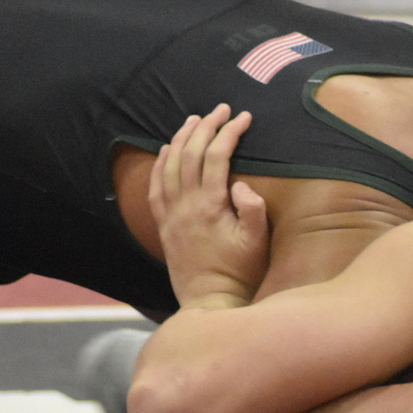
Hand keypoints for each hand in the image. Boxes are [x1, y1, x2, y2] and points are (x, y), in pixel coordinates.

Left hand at [148, 105, 269, 308]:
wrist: (211, 301)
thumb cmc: (240, 273)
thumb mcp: (257, 243)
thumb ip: (252, 210)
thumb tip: (240, 184)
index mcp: (210, 206)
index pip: (217, 157)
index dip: (229, 133)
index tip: (243, 118)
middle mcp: (186, 206)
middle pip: (191, 154)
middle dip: (206, 127)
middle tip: (220, 110)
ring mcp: (172, 215)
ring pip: (170, 165)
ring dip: (181, 138)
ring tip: (193, 120)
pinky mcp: (164, 226)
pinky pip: (155, 187)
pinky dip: (159, 164)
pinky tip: (165, 150)